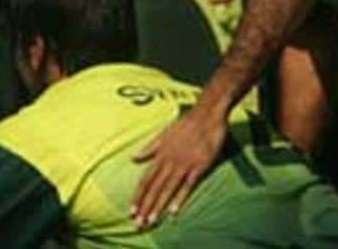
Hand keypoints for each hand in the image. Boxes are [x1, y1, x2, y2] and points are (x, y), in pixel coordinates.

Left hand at [130, 104, 227, 227]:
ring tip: (151, 221)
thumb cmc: (185, 123)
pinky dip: (180, 198)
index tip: (130, 209)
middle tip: (137, 223)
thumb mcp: (163, 133)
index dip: (137, 196)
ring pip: (168, 189)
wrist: (206, 114)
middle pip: (154, 188)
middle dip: (145, 206)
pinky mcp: (198, 166)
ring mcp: (183, 164)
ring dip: (158, 206)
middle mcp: (169, 161)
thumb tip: (132, 157)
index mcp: (160, 154)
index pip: (145, 179)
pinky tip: (173, 211)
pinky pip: (187, 186)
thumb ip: (149, 147)